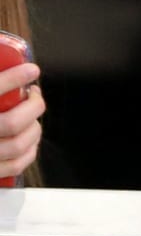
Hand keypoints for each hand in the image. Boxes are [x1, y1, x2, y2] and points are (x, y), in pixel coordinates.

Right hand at [0, 62, 42, 180]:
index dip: (13, 78)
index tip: (31, 70)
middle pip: (11, 123)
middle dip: (33, 106)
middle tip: (33, 94)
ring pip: (17, 145)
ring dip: (34, 128)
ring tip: (32, 115)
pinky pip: (15, 165)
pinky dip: (29, 151)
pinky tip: (29, 139)